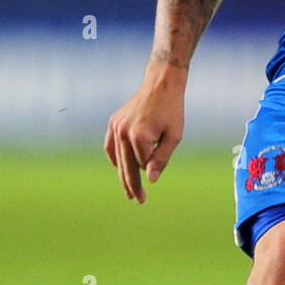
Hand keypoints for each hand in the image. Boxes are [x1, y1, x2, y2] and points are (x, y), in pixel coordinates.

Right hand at [104, 64, 185, 202]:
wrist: (161, 84)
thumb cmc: (172, 110)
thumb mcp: (174, 135)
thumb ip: (162, 158)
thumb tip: (150, 179)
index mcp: (140, 136)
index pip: (144, 163)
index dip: (152, 168)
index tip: (157, 176)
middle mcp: (124, 132)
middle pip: (127, 166)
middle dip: (132, 185)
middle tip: (138, 200)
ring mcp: (116, 126)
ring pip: (118, 158)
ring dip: (122, 174)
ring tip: (128, 190)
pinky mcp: (114, 121)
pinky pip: (110, 145)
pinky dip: (114, 157)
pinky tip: (118, 167)